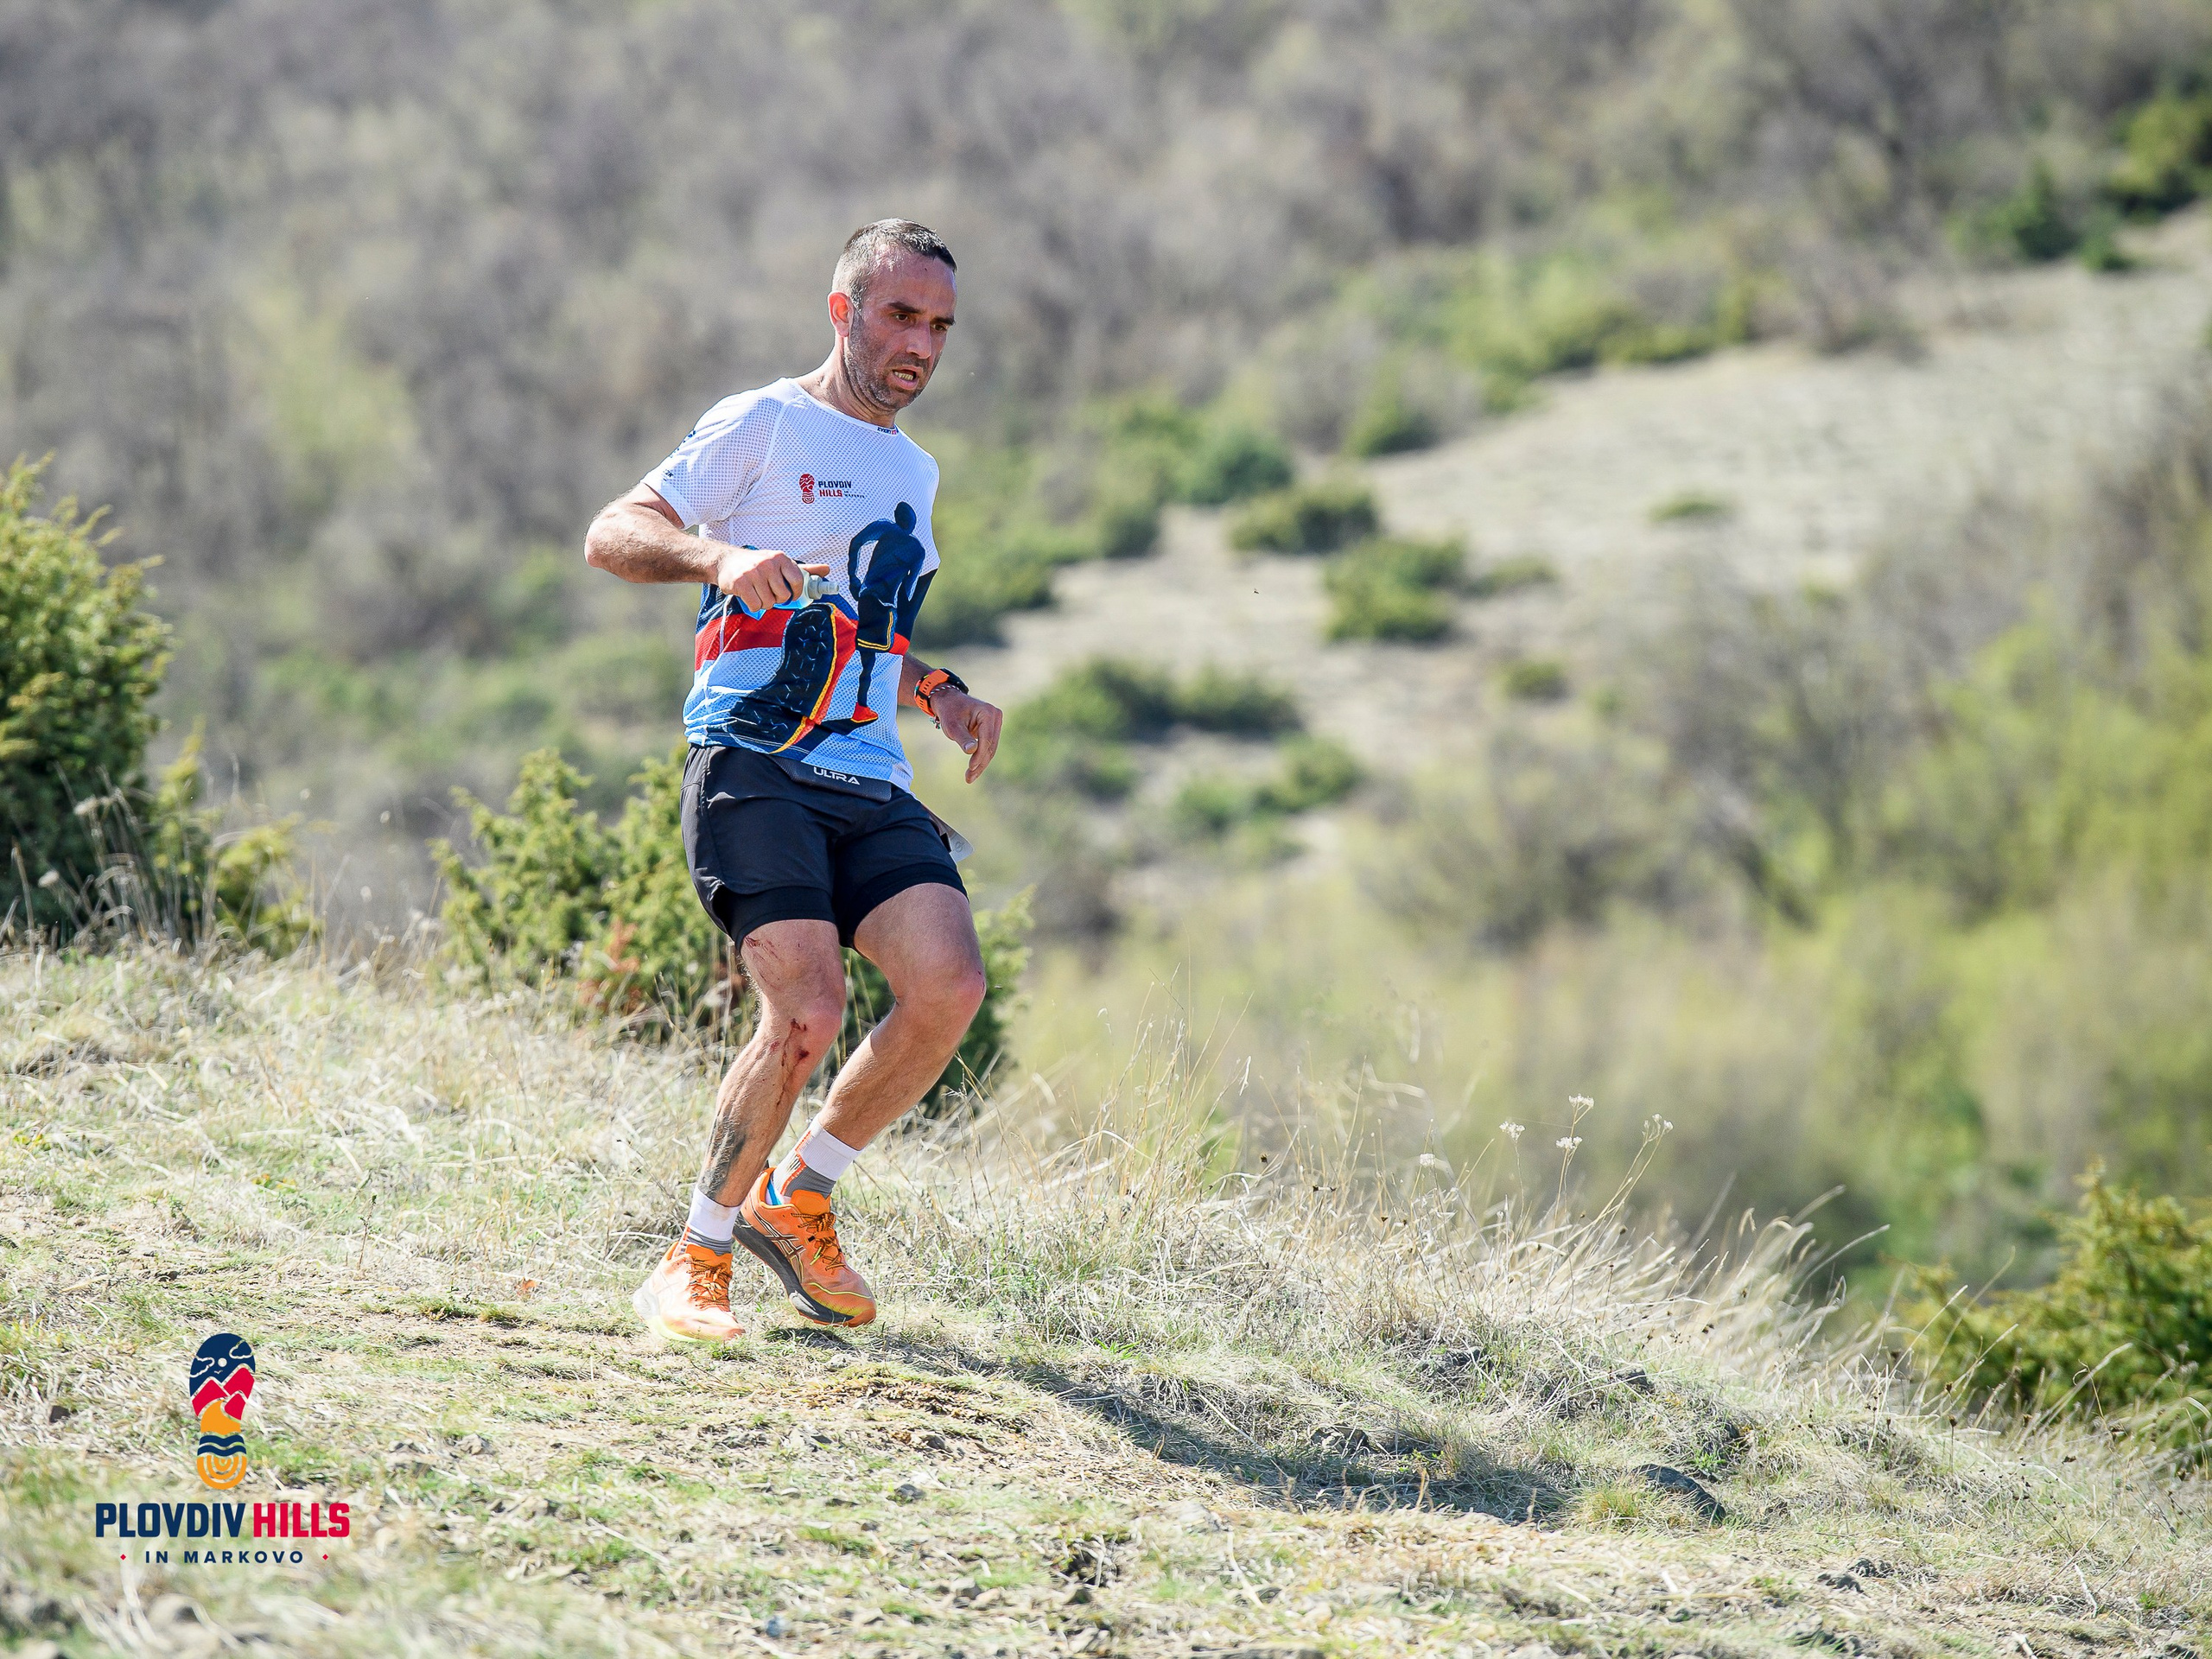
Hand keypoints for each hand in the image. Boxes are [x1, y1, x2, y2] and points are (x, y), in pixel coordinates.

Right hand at [714, 548, 830, 611]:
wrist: (726, 561)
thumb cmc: (757, 564)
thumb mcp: (780, 563)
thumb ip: (804, 569)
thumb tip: (827, 570)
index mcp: (781, 558)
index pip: (798, 581)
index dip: (795, 592)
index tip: (790, 594)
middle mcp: (768, 563)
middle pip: (783, 595)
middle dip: (777, 599)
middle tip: (768, 592)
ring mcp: (754, 573)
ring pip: (769, 602)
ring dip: (764, 603)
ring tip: (758, 593)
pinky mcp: (741, 583)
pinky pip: (756, 605)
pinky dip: (753, 605)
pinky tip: (749, 596)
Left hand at [932, 688, 1002, 782]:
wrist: (948, 701)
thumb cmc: (949, 711)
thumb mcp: (952, 726)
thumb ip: (963, 738)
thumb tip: (972, 751)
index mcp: (988, 713)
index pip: (987, 739)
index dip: (979, 755)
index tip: (970, 768)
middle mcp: (996, 716)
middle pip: (991, 746)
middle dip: (980, 763)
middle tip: (969, 778)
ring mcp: (995, 722)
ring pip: (990, 748)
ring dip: (981, 764)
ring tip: (969, 778)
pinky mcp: (992, 729)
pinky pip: (988, 746)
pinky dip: (980, 758)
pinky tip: (973, 770)